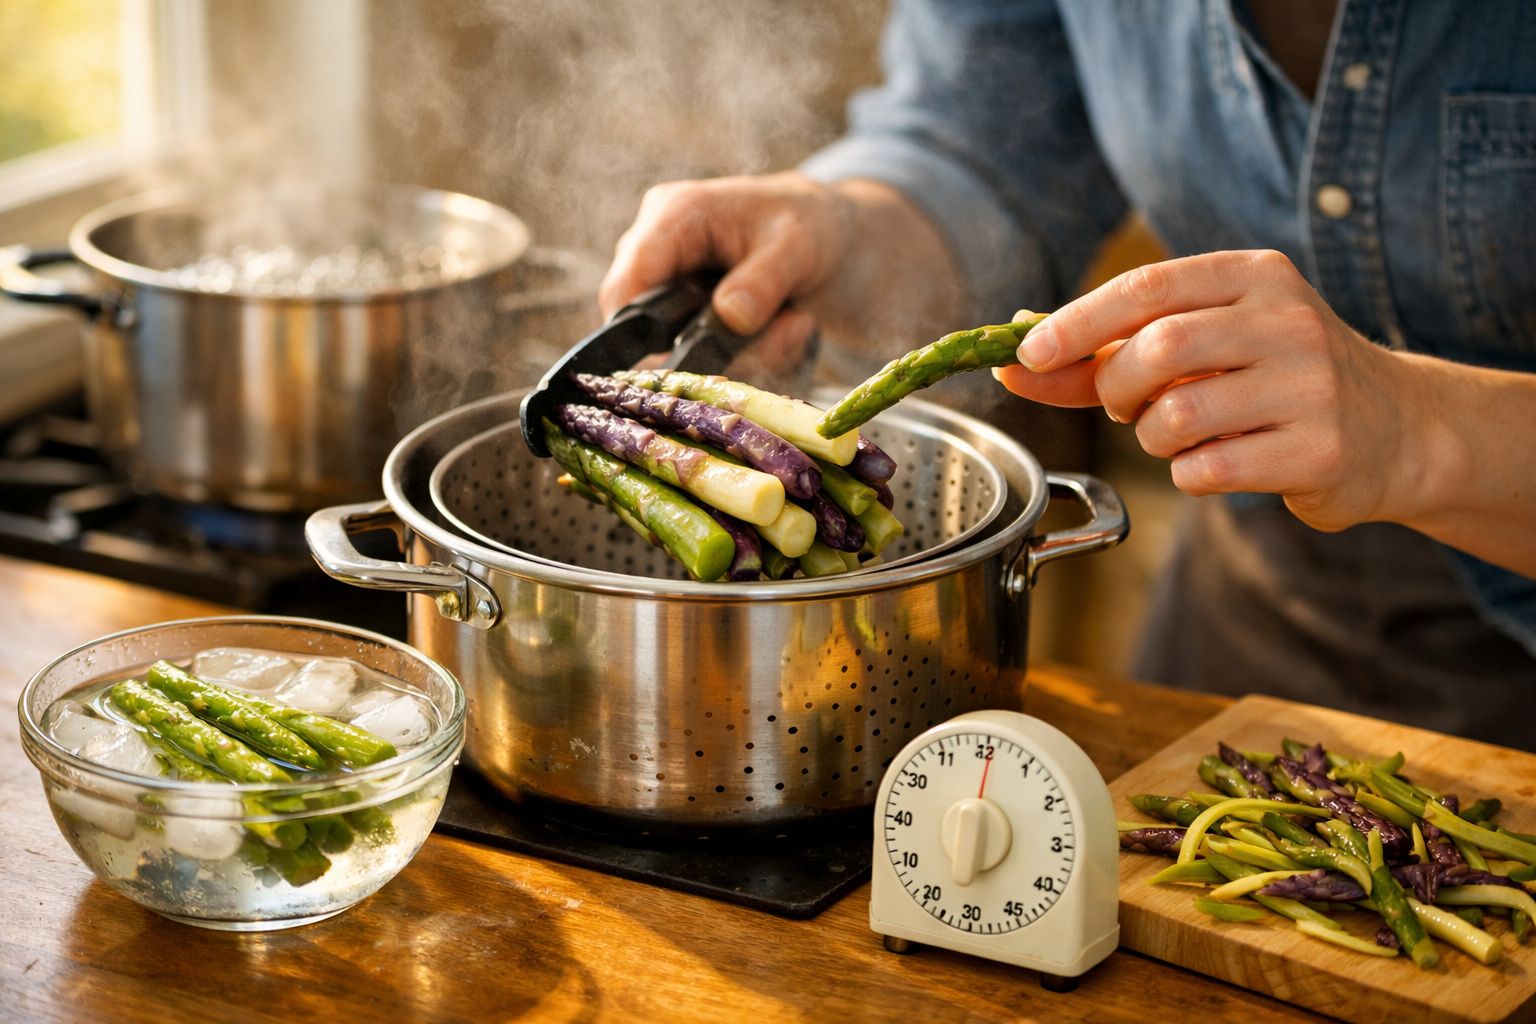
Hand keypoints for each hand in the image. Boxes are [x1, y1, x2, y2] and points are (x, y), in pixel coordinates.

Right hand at [599, 172, 851, 368]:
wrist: (826, 233)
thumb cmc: (808, 222)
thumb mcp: (798, 246)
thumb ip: (763, 280)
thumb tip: (731, 316)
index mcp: (672, 216)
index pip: (626, 286)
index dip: (642, 337)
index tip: (689, 369)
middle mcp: (658, 251)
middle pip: (648, 328)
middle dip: (711, 351)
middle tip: (781, 340)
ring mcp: (671, 285)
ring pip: (677, 350)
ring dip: (741, 355)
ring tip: (796, 326)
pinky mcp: (689, 314)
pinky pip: (703, 354)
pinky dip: (748, 355)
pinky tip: (788, 330)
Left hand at [994, 250, 1431, 532]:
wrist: (1397, 431)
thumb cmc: (1276, 381)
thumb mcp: (1206, 344)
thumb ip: (1106, 352)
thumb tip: (1015, 356)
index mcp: (1254, 276)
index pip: (1146, 288)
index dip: (1076, 323)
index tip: (1026, 353)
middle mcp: (1288, 320)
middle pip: (1156, 349)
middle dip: (1115, 388)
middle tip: (1124, 406)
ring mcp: (1309, 386)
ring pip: (1175, 417)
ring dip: (1150, 438)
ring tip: (1179, 436)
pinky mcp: (1318, 451)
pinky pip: (1205, 470)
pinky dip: (1187, 474)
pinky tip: (1218, 463)